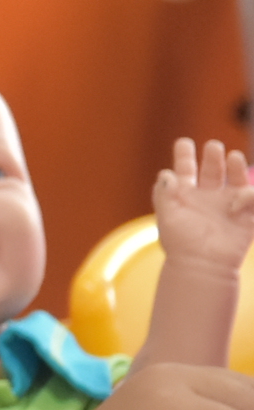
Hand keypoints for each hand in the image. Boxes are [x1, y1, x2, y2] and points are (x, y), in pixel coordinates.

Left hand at [153, 137, 253, 273]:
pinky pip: (251, 198)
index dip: (184, 154)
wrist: (201, 266)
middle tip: (213, 146)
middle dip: (214, 155)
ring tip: (233, 156)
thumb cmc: (179, 243)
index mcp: (186, 193)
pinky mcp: (244, 217)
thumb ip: (164, 194)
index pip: (186, 168)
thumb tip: (167, 174)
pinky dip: (249, 193)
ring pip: (235, 179)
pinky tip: (239, 197)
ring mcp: (227, 204)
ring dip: (236, 166)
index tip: (184, 142)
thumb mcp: (167, 216)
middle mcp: (208, 195)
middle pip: (213, 169)